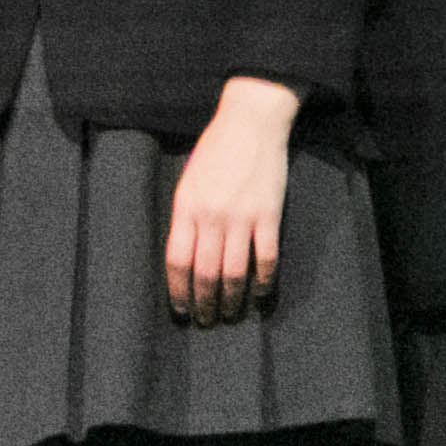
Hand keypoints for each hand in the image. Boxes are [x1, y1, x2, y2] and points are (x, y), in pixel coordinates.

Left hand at [166, 76, 299, 323]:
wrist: (249, 125)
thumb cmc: (214, 153)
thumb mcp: (188, 182)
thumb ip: (186, 217)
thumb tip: (185, 255)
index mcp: (185, 207)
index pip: (176, 259)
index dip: (178, 288)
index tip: (180, 308)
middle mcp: (211, 215)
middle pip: (205, 272)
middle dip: (204, 301)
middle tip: (205, 320)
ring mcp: (241, 217)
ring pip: (234, 271)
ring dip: (232, 298)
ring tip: (230, 314)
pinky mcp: (269, 216)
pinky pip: (266, 258)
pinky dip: (263, 281)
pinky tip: (259, 293)